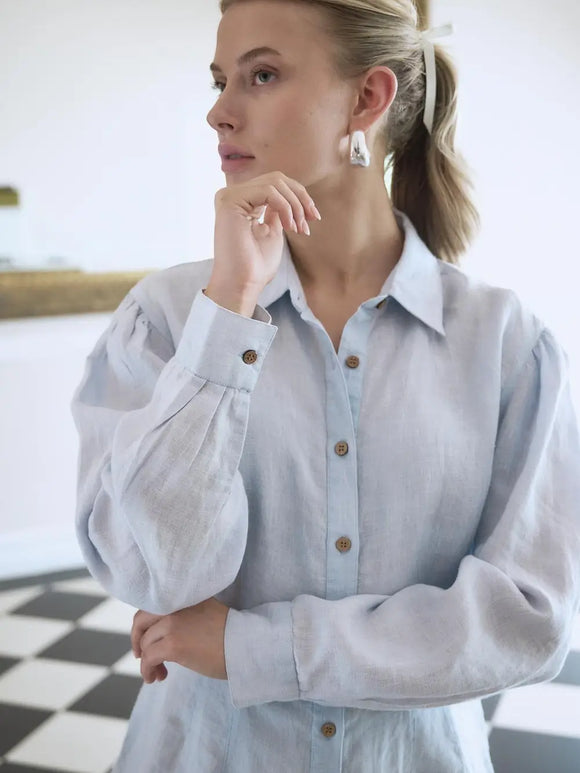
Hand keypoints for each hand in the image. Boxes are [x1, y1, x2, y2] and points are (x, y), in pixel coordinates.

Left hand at [131, 598, 229, 682]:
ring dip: (147, 661)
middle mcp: (175, 606)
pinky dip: (147, 670)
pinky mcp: (172, 645)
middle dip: (138, 640)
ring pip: (145, 643)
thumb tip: (164, 632)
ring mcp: (172, 624)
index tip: (148, 639)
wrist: (245, 645)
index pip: (153, 605)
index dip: (146, 624)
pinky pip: (148, 659)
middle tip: (142, 655)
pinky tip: (156, 678)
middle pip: (141, 620)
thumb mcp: (204, 613)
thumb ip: (184, 614)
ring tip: (158, 674)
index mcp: (184, 597)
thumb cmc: (231, 634)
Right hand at [212, 171, 321, 293]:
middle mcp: (233, 196)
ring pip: (274, 182)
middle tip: (311, 220)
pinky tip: (289, 227)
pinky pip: (268, 191)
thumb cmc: (257, 266)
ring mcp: (229, 196)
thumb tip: (288, 196)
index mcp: (242, 202)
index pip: (275, 185)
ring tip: (299, 229)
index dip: (299, 196)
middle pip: (276, 179)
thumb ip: (277, 211)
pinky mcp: (229, 200)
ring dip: (295, 205)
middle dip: (300, 198)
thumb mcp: (273, 231)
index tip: (314, 217)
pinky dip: (285, 207)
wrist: (243, 284)